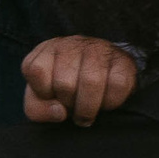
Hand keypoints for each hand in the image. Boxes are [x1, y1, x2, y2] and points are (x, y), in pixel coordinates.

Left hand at [23, 35, 138, 126]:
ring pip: (91, 83)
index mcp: (46, 51)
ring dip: (88, 109)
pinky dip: (111, 103)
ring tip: (87, 111)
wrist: (103, 78)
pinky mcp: (123, 60)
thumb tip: (60, 112)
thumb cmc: (65, 90)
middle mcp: (72, 45)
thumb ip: (37, 109)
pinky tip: (105, 101)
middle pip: (65, 84)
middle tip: (73, 105)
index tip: (52, 96)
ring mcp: (99, 49)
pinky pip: (117, 86)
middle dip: (69, 104)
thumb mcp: (42, 99)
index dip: (43, 92)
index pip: (36, 70)